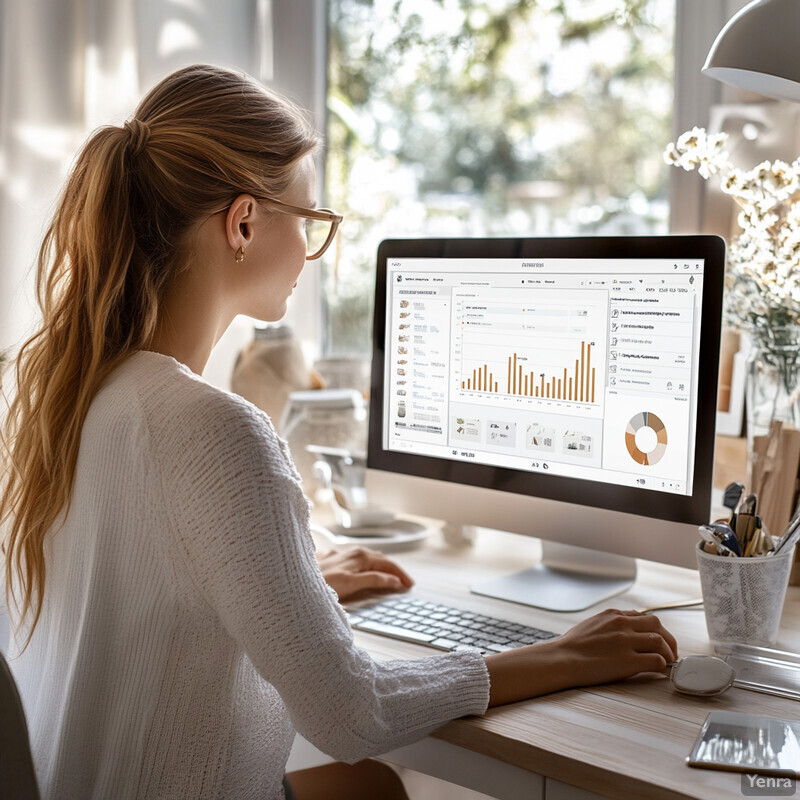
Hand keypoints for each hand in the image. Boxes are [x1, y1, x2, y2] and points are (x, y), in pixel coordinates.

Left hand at [316, 547, 413, 601]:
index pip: (386, 565)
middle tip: (404, 581)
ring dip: (379, 565)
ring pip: (365, 557)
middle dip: (392, 569)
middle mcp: (349, 553)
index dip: (399, 575)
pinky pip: (351, 559)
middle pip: (377, 559)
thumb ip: (372, 580)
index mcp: (358, 557)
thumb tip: (393, 579)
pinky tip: (359, 569)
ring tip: (387, 575)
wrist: (289, 582)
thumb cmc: (317, 585)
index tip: (408, 585)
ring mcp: (338, 555)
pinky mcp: (327, 560)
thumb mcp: (349, 584)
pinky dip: (363, 564)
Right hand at [551, 608, 678, 685]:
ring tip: (669, 662)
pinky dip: (663, 666)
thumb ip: (609, 625)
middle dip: (667, 638)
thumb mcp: (591, 625)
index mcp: (612, 614)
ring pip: (660, 641)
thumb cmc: (571, 646)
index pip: (643, 617)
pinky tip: (661, 671)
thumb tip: (621, 633)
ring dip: (668, 653)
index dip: (654, 629)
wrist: (562, 659)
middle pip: (657, 625)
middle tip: (670, 651)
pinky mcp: (629, 660)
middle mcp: (621, 623)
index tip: (658, 639)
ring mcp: (626, 641)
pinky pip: (657, 660)